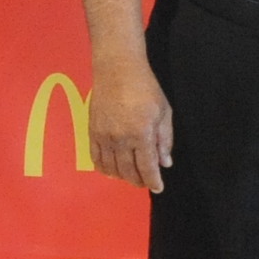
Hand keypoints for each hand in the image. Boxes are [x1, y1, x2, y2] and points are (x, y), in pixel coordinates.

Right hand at [89, 58, 173, 191]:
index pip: (147, 167)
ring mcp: (104, 137)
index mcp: (141, 134)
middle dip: (139, 181)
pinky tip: (111, 171)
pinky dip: (104, 169)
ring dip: (122, 177)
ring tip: (131, 177)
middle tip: (146, 183)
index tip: (158, 188)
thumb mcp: (163, 111)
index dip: (153, 181)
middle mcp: (121, 139)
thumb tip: (165, 163)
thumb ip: (164, 139)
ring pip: (111, 168)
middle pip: (128, 171)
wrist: (117, 70)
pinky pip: (96, 159)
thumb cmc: (146, 88)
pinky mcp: (92, 133)